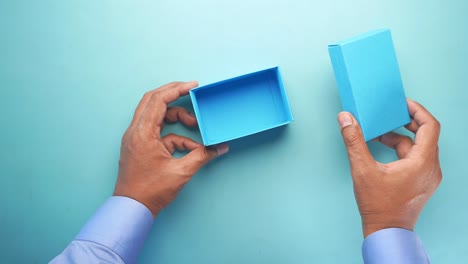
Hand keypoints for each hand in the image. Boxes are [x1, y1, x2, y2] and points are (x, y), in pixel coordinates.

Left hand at [114, 81, 228, 216]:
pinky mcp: (139, 145)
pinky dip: (174, 135)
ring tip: (194, 125)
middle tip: (191, 91)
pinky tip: (190, 147)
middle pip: (152, 100)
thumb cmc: (151, 191)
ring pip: (155, 114)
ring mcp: (136, 138)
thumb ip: (202, 156)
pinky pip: (158, 132)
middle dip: (173, 93)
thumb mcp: (181, 172)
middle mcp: (135, 131)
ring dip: (176, 116)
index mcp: (142, 133)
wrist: (132, 208)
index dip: (176, 89)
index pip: (158, 100)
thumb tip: (220, 147)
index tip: (193, 85)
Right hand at [337, 99, 441, 236]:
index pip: (430, 126)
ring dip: (401, 139)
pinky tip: (385, 152)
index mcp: (422, 162)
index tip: (404, 104)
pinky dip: (403, 151)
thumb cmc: (378, 204)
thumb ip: (354, 141)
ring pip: (420, 148)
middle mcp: (431, 168)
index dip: (417, 111)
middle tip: (392, 115)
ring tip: (380, 136)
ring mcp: (429, 177)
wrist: (386, 230)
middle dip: (407, 124)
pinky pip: (418, 158)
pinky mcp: (423, 182)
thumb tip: (346, 118)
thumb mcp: (362, 169)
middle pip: (426, 135)